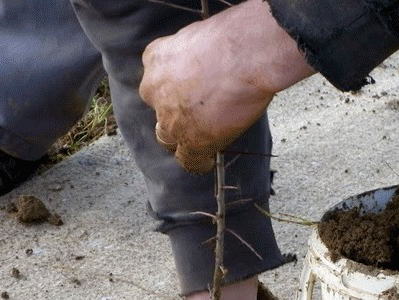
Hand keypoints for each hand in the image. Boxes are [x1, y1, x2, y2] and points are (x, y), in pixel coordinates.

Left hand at [139, 0, 313, 173]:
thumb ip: (192, 57)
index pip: (156, 83)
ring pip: (168, 139)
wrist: (244, 57)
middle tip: (195, 118)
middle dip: (173, 117)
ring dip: (182, 140)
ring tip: (200, 140)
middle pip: (158, 113)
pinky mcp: (190, 142)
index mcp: (154, 60)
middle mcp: (154, 91)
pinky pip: (189, 161)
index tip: (188, 94)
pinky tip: (207, 161)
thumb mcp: (198, 37)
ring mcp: (170, 120)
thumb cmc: (231, 39)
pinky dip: (198, 162)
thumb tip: (206, 69)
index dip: (172, 92)